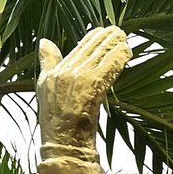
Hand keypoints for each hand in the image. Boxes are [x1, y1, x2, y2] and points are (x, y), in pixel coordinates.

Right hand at [37, 26, 131, 150]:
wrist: (63, 143)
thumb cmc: (58, 124)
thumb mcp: (47, 90)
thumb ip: (48, 64)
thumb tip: (45, 42)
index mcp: (52, 73)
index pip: (75, 50)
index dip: (90, 39)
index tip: (101, 29)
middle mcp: (63, 73)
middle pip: (88, 50)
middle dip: (105, 39)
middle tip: (119, 30)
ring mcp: (77, 79)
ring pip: (99, 56)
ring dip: (114, 45)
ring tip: (125, 37)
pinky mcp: (90, 85)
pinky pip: (107, 66)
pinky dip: (118, 57)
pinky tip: (127, 51)